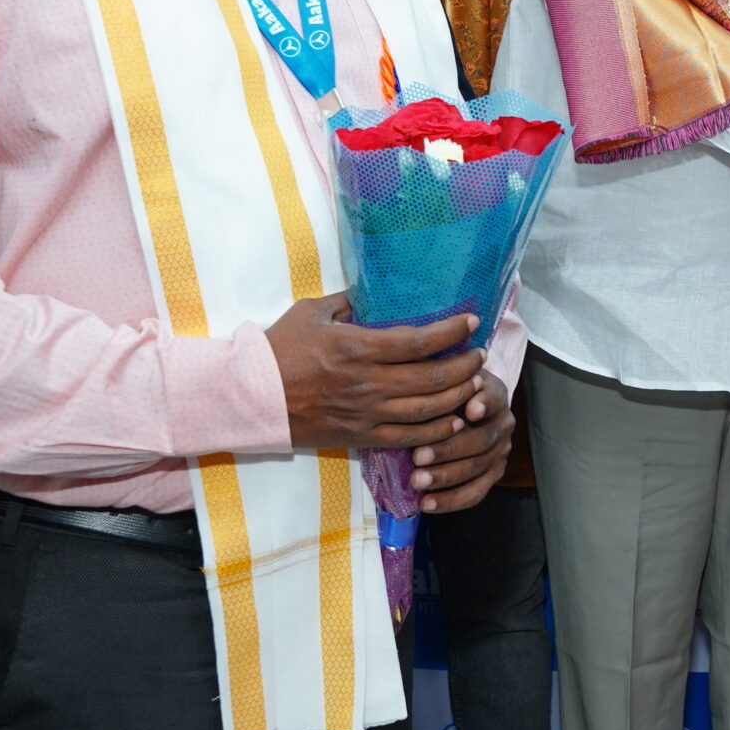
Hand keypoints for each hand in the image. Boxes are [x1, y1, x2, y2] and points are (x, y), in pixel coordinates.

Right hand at [268, 293, 488, 452]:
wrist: (249, 397)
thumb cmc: (278, 350)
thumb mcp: (312, 312)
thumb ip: (348, 301)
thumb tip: (375, 291)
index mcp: (357, 348)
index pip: (419, 340)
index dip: (452, 331)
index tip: (471, 322)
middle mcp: (368, 383)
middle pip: (433, 376)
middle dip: (465, 364)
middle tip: (479, 354)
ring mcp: (366, 413)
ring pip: (428, 410)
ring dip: (458, 396)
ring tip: (474, 382)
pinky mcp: (361, 436)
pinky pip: (409, 438)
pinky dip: (437, 431)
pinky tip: (453, 420)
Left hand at [408, 372, 512, 514]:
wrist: (463, 408)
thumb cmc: (447, 390)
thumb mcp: (447, 376)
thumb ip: (443, 376)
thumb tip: (430, 372)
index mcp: (495, 395)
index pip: (494, 399)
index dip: (484, 404)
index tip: (470, 410)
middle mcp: (503, 424)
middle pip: (481, 440)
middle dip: (448, 449)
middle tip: (417, 456)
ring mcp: (500, 452)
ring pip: (476, 469)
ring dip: (445, 477)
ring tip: (416, 481)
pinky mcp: (492, 476)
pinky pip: (475, 493)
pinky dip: (450, 501)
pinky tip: (426, 504)